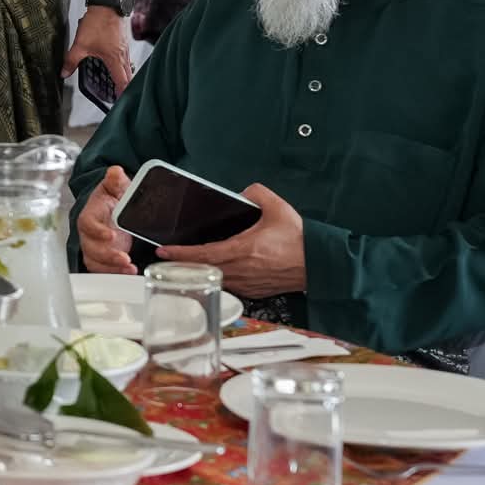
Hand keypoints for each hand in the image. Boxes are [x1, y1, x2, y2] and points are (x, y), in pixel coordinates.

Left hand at [62, 7, 131, 93]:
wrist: (106, 3)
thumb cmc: (97, 22)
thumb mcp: (80, 45)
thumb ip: (71, 61)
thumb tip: (64, 73)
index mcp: (115, 60)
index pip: (122, 82)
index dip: (122, 94)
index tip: (121, 102)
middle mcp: (123, 55)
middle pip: (128, 77)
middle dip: (124, 88)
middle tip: (119, 97)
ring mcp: (125, 47)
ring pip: (127, 67)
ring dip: (123, 76)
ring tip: (117, 84)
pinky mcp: (123, 40)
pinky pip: (125, 57)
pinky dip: (122, 65)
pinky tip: (114, 64)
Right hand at [76, 166, 136, 274]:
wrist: (112, 208)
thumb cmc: (111, 198)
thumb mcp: (115, 187)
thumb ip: (115, 180)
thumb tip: (115, 171)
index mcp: (90, 214)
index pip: (87, 224)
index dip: (97, 231)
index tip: (111, 235)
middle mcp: (89, 234)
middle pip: (90, 247)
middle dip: (107, 255)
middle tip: (124, 258)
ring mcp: (95, 247)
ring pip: (95, 262)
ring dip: (111, 268)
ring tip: (130, 269)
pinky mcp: (103, 258)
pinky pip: (103, 270)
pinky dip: (114, 273)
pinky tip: (130, 273)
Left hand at [157, 184, 307, 297]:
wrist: (321, 264)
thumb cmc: (300, 239)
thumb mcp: (278, 208)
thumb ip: (257, 194)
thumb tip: (243, 193)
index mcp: (244, 249)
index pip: (203, 253)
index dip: (180, 253)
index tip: (163, 250)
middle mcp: (242, 269)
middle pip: (203, 268)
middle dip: (182, 263)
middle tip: (166, 258)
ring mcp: (248, 283)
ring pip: (214, 278)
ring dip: (198, 272)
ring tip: (183, 264)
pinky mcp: (255, 291)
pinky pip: (229, 285)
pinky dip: (216, 278)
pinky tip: (210, 272)